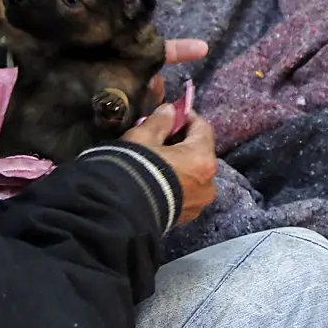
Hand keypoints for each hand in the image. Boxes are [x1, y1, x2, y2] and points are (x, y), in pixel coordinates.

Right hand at [125, 43, 215, 226]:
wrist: (119, 211)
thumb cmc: (136, 168)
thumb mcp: (144, 137)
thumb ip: (160, 121)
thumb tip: (170, 111)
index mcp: (203, 160)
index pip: (203, 128)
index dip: (187, 117)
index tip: (172, 112)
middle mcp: (208, 183)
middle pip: (199, 152)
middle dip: (181, 141)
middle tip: (159, 134)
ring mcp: (198, 203)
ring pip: (193, 173)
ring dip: (179, 162)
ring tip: (155, 157)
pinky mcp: (185, 216)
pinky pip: (185, 190)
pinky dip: (175, 181)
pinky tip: (156, 177)